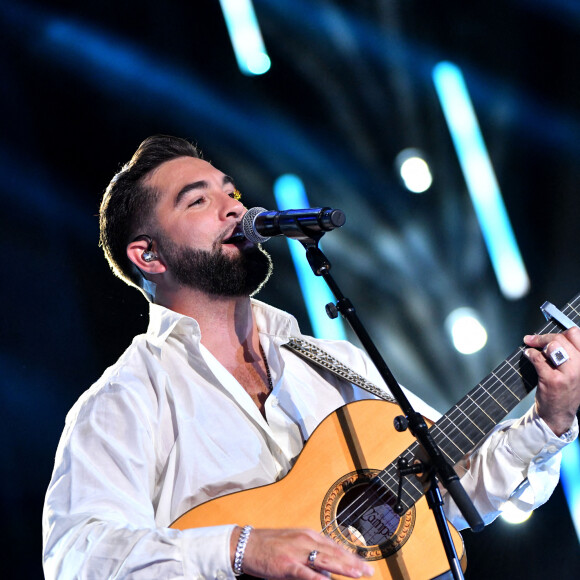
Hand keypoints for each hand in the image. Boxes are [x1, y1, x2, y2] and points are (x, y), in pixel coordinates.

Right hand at [231, 527, 374, 579]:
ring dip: (343, 568)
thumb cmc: (269, 546)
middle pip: (334, 553)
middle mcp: (305, 540)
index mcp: (308, 535)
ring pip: (325, 561)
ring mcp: (296, 552)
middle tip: (369, 572)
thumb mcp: (293, 545)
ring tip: (358, 574)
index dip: (351, 555)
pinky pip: (305, 572)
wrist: (246, 544)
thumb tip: (325, 572)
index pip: (334, 546)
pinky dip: (317, 578)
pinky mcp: (287, 565)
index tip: (364, 564)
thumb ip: (310, 555)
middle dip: (353, 563)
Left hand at [524, 327, 579, 435]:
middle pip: (562, 339)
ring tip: (531, 347)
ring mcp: (567, 374)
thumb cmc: (565, 391)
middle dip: (544, 337)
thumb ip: (570, 354)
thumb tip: (553, 337)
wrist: (558, 415)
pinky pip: (539, 358)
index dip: (560, 332)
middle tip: (532, 339)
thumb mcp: (575, 371)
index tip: (549, 335)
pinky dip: (530, 354)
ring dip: (538, 344)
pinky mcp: (552, 380)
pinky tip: (528, 355)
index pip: (576, 335)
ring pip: (553, 346)